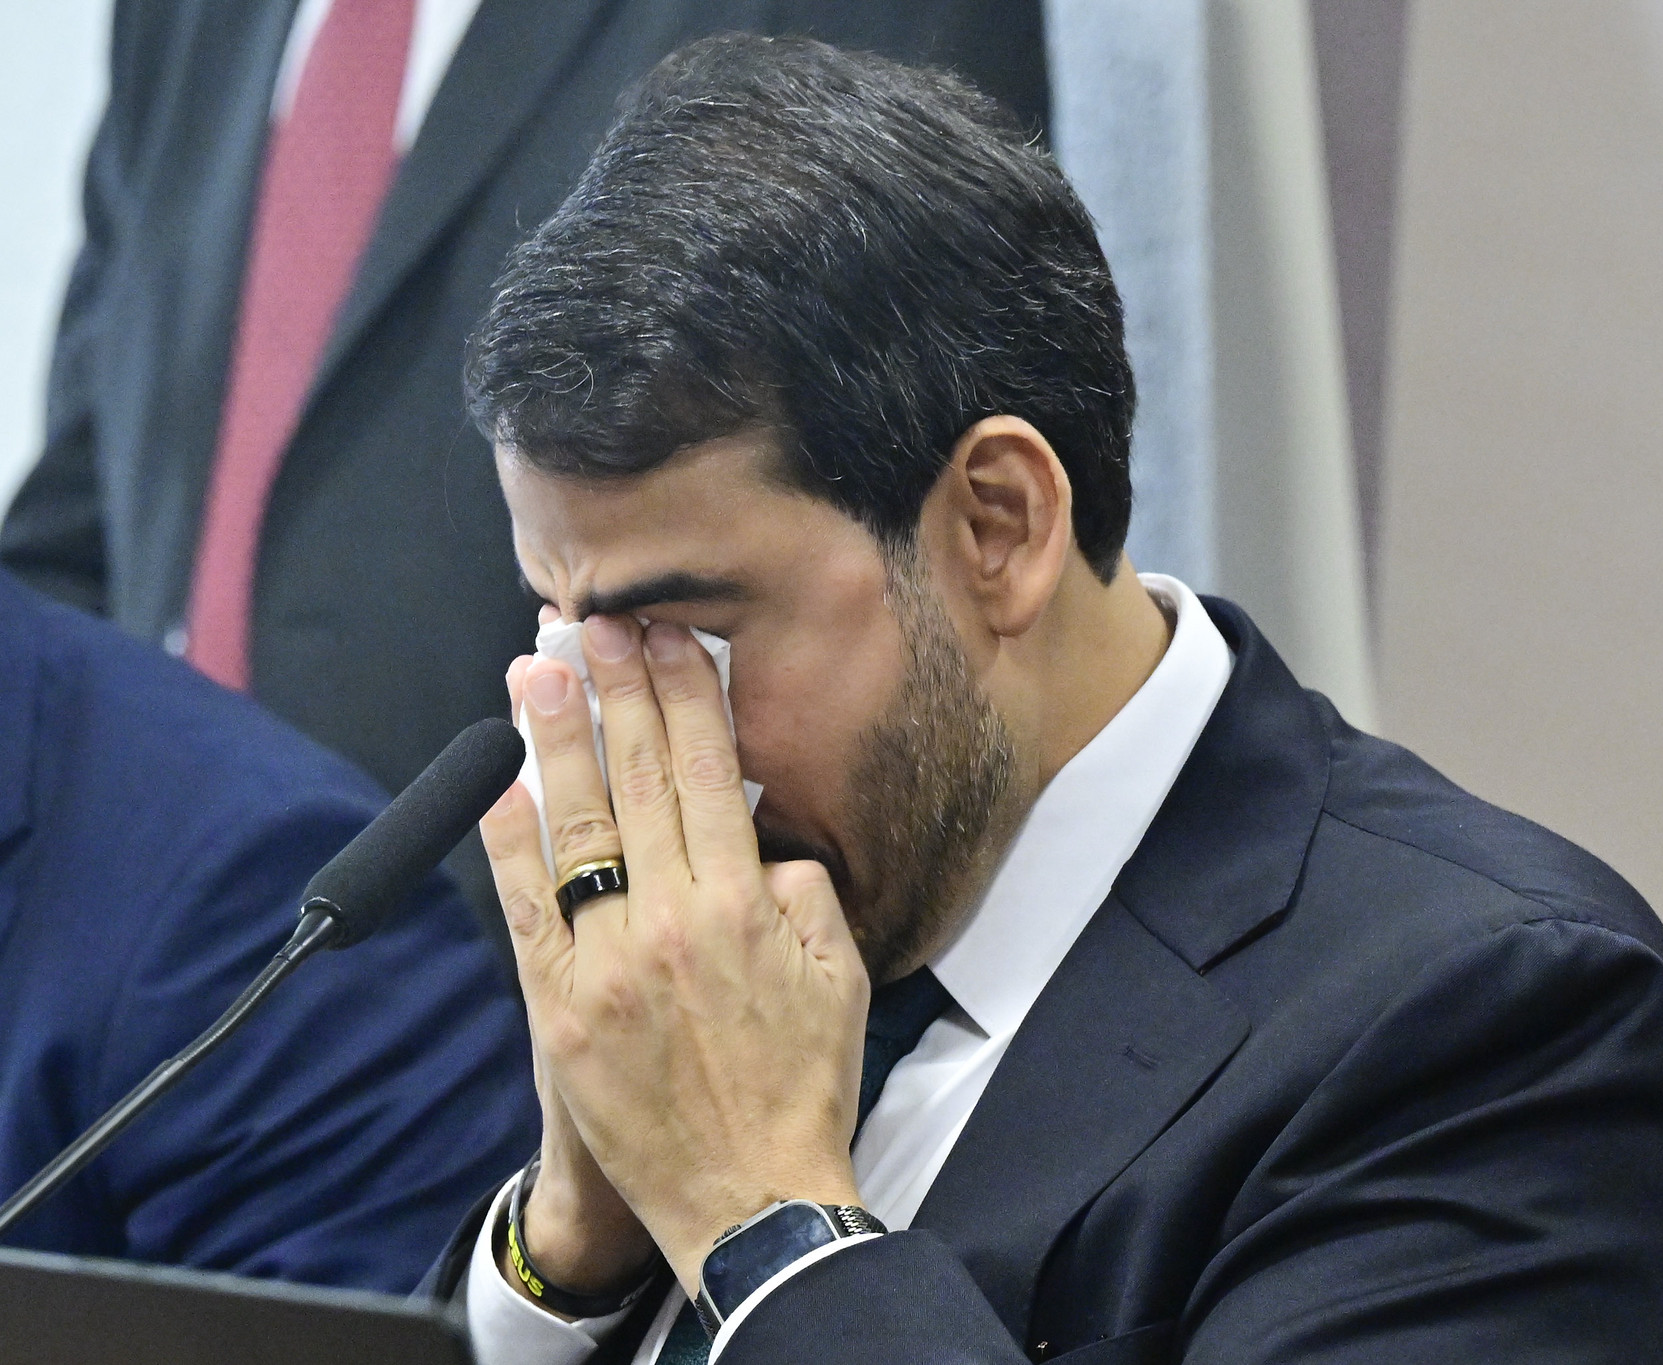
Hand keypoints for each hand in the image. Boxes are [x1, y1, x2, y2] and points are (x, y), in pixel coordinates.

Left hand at [481, 617, 869, 1293]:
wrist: (749, 1198)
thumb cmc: (800, 1086)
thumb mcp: (842, 975)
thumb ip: (805, 892)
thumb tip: (762, 838)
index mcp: (746, 907)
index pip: (704, 773)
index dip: (682, 696)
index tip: (665, 638)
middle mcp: (672, 922)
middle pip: (635, 781)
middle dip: (613, 691)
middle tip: (591, 623)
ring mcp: (608, 965)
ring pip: (575, 829)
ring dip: (553, 742)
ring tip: (535, 672)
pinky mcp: (561, 1009)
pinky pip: (526, 910)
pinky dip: (509, 842)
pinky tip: (498, 783)